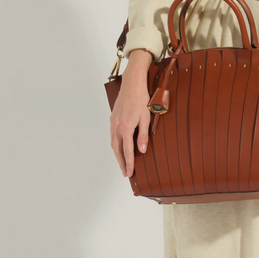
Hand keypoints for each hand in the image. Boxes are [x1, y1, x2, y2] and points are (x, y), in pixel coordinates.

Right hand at [110, 49, 151, 176]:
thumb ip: (143, 135)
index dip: (129, 163)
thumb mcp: (146, 118)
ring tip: (122, 163)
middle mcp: (116, 127)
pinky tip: (118, 147)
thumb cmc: (141, 99)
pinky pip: (112, 136)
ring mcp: (113, 123)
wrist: (131, 84)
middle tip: (125, 173)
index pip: (127, 151)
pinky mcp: (113, 118)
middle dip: (121, 163)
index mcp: (126, 128)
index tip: (130, 173)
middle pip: (117, 150)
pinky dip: (115, 145)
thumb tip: (142, 150)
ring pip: (113, 143)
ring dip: (117, 155)